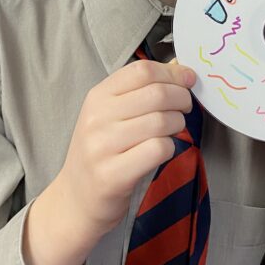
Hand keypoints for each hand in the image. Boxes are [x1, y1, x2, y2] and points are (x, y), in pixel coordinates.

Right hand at [57, 58, 196, 237]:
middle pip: (156, 94)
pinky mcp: (113, 174)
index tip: (188, 79)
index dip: (172, 73)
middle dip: (182, 98)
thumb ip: (141, 90)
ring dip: (178, 124)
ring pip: (160, 122)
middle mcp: (97, 117)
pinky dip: (170, 148)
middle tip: (185, 108)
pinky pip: (157, 150)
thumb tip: (180, 66)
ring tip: (174, 130)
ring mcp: (102, 146)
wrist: (76, 198)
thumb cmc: (101, 151)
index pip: (141, 70)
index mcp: (97, 96)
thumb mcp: (110, 114)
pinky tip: (163, 151)